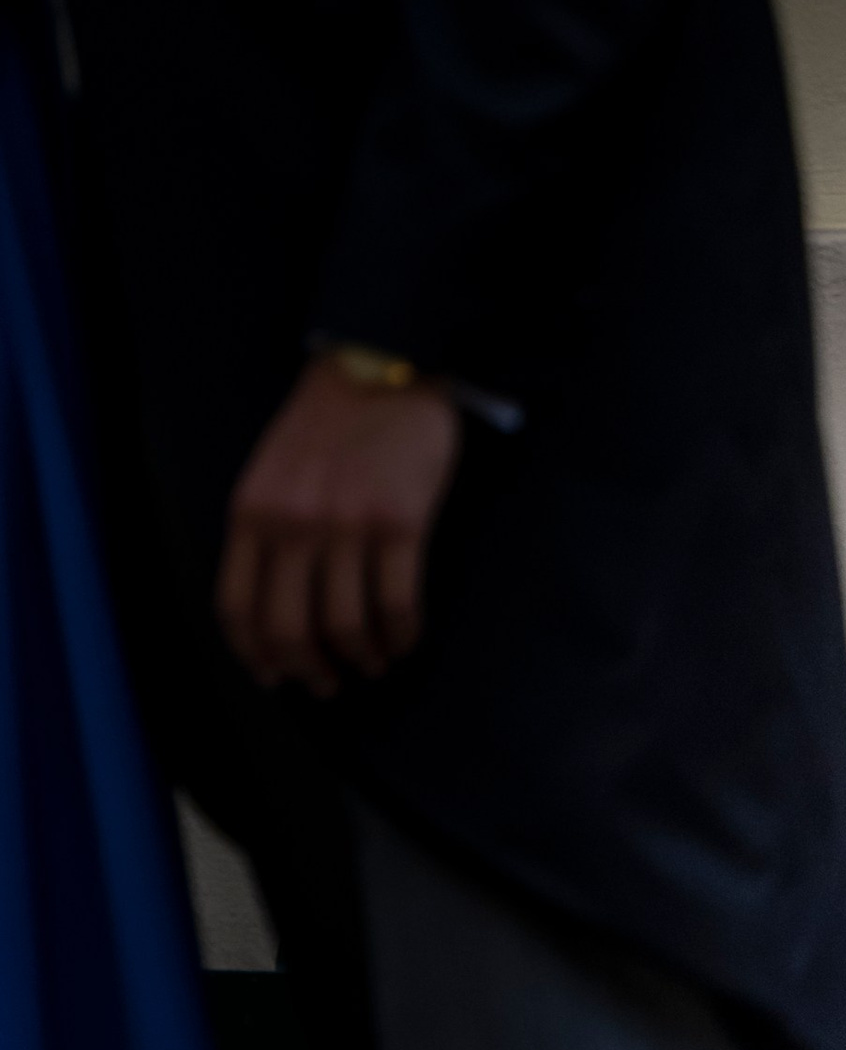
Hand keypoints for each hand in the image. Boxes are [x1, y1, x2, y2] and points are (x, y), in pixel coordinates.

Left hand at [218, 361, 463, 695]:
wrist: (382, 366)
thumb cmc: (330, 423)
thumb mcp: (272, 471)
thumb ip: (266, 530)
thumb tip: (276, 606)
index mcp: (252, 511)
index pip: (238, 607)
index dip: (256, 657)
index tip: (275, 678)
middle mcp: (293, 522)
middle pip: (289, 629)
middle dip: (310, 671)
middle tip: (329, 683)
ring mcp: (346, 524)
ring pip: (345, 626)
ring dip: (361, 658)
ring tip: (372, 662)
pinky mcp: (399, 523)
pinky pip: (397, 605)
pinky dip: (401, 637)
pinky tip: (404, 640)